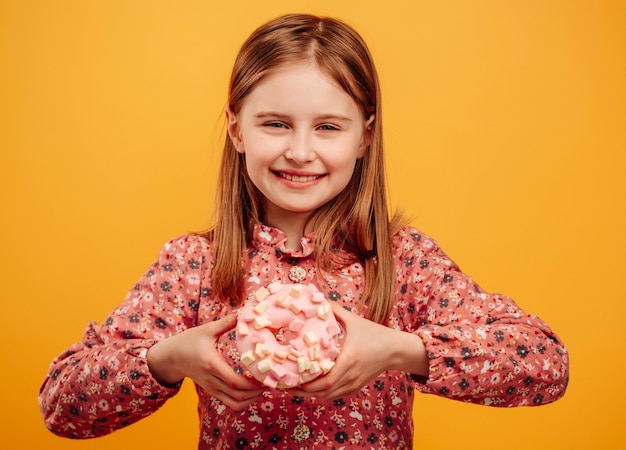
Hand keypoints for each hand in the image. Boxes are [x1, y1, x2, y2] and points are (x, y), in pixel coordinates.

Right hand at [147, 314, 264, 410]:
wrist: (170, 358)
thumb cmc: (188, 341)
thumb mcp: (206, 330)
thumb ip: (226, 323)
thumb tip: (243, 313)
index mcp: (211, 364)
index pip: (233, 381)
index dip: (251, 384)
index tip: (265, 377)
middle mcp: (211, 380)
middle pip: (237, 395)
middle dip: (256, 392)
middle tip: (270, 382)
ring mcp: (211, 388)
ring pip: (234, 403)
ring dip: (251, 399)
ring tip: (263, 387)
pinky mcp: (212, 390)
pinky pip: (230, 402)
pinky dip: (243, 400)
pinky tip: (252, 390)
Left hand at [291, 302, 427, 399]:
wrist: (396, 349)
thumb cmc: (375, 333)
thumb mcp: (354, 320)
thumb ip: (334, 310)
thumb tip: (317, 298)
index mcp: (349, 359)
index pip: (325, 380)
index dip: (306, 384)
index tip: (290, 378)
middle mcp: (351, 375)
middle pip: (323, 392)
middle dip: (302, 392)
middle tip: (285, 385)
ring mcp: (354, 383)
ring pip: (328, 396)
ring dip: (310, 395)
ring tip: (294, 387)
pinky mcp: (356, 386)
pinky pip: (335, 395)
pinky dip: (322, 393)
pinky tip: (311, 388)